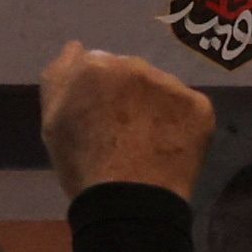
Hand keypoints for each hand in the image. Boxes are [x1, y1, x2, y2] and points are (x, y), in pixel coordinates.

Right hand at [40, 41, 215, 200]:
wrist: (129, 204)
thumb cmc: (83, 165)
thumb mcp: (51, 120)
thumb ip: (60, 75)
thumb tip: (76, 47)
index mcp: (96, 65)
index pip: (98, 67)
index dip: (98, 95)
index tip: (98, 120)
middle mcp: (136, 66)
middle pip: (131, 73)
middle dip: (127, 94)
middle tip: (122, 132)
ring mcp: (172, 85)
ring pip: (160, 88)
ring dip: (154, 105)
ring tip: (146, 141)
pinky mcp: (200, 107)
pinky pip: (187, 107)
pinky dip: (179, 122)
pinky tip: (168, 145)